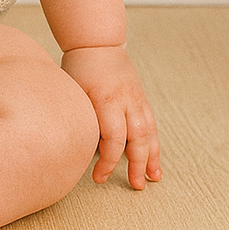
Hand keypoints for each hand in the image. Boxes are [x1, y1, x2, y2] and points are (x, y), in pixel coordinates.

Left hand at [61, 45, 160, 189]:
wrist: (97, 43)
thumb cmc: (80, 67)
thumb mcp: (74, 90)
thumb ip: (83, 117)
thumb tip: (84, 147)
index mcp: (106, 100)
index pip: (113, 139)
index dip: (107, 162)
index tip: (98, 177)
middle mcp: (126, 102)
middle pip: (137, 139)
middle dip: (136, 165)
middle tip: (135, 186)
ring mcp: (137, 100)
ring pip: (149, 133)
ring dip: (152, 157)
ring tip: (153, 178)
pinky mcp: (141, 99)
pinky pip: (151, 124)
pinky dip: (154, 142)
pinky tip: (154, 157)